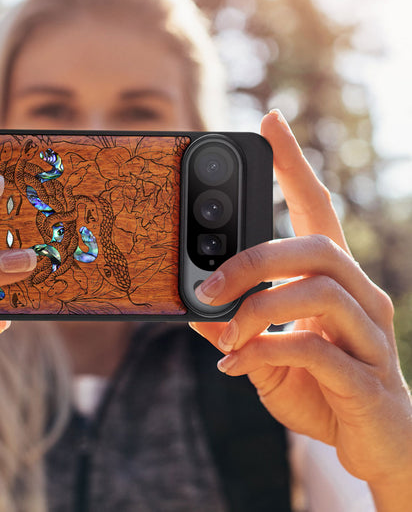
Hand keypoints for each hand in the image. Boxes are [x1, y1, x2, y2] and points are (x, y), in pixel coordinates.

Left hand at [190, 110, 411, 504]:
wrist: (375, 446)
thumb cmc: (321, 388)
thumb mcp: (265, 352)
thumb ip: (234, 327)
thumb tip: (192, 307)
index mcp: (334, 280)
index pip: (317, 207)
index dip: (294, 164)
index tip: (270, 121)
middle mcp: (361, 296)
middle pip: (316, 246)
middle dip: (253, 259)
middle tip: (207, 284)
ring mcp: (371, 335)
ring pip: (319, 291)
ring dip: (257, 309)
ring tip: (224, 334)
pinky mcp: (368, 378)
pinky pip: (316, 350)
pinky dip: (265, 352)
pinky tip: (236, 367)